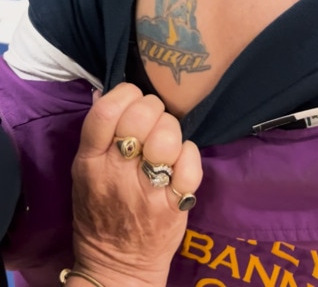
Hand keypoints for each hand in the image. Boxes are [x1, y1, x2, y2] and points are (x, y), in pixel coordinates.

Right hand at [71, 84, 202, 286]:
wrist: (116, 267)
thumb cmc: (99, 212)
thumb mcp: (84, 173)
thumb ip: (97, 135)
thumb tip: (107, 92)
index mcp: (90, 162)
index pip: (105, 112)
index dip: (125, 94)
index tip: (132, 98)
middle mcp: (117, 174)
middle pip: (140, 117)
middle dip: (152, 107)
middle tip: (152, 119)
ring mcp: (147, 190)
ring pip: (168, 137)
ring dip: (172, 130)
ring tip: (166, 140)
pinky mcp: (174, 205)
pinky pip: (190, 162)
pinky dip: (190, 153)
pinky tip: (181, 159)